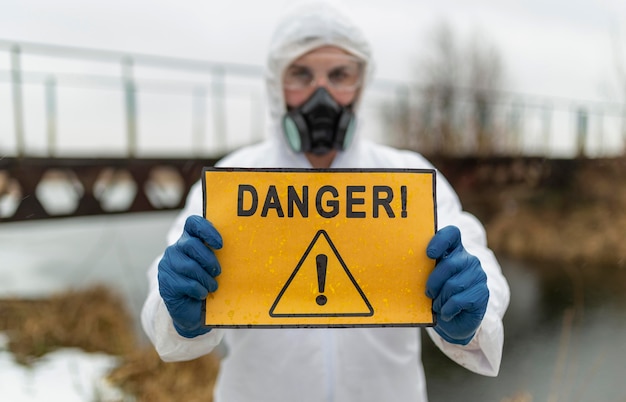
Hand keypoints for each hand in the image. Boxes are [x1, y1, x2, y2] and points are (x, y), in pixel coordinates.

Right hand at [158, 215, 222, 337]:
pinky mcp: (165, 283)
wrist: (194, 312)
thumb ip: (220, 254)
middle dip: (209, 259)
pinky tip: (202, 294)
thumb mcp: (215, 266)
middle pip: (191, 244)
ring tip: (212, 286)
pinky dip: (199, 290)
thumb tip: (241, 246)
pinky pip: (186, 283)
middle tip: (218, 271)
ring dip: (206, 278)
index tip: (220, 244)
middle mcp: (175, 249)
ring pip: (189, 266)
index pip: (193, 223)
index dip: (206, 229)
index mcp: (189, 240)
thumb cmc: (208, 284)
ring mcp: (167, 265)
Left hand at [425, 226, 488, 344]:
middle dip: (434, 281)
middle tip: (428, 292)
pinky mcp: (482, 293)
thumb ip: (423, 268)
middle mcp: (468, 259)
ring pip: (454, 284)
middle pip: (450, 264)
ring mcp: (478, 275)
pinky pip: (459, 300)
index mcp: (453, 250)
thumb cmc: (437, 295)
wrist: (454, 321)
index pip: (452, 233)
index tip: (429, 254)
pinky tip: (446, 312)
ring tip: (436, 305)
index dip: (441, 240)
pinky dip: (447, 309)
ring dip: (440, 298)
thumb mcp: (428, 279)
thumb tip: (404, 267)